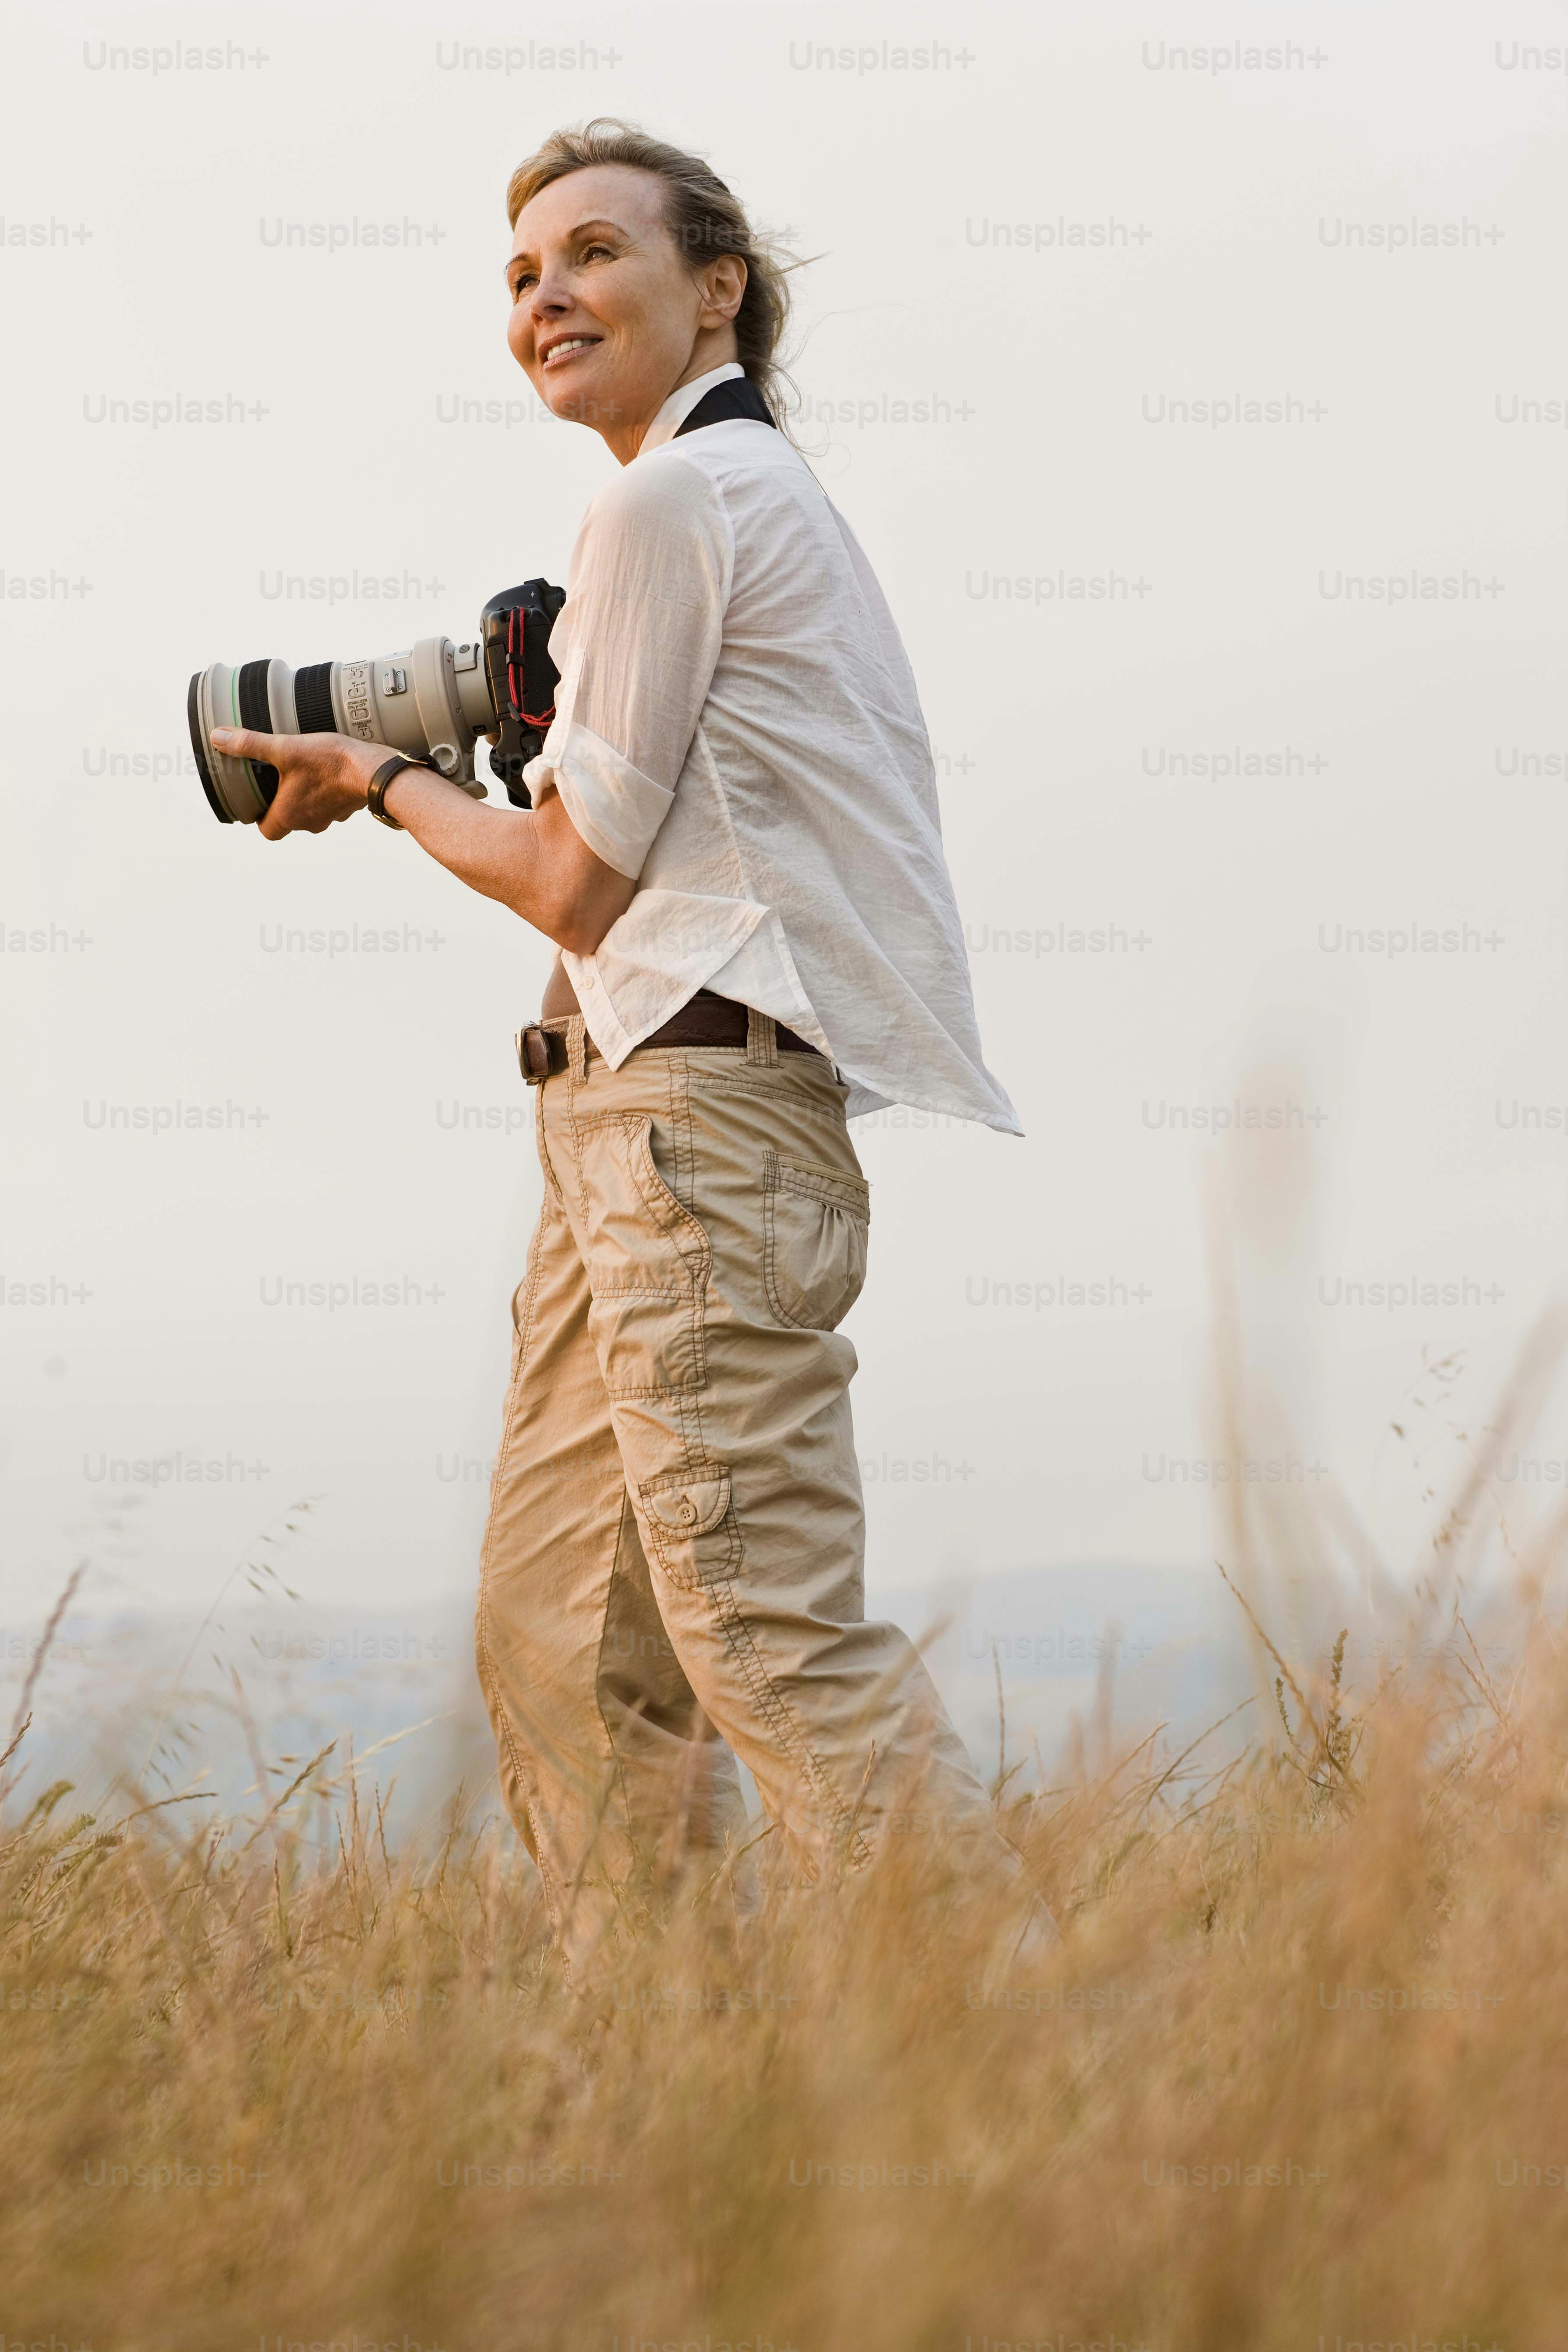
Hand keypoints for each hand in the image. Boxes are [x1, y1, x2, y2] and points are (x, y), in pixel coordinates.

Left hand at [208, 727, 392, 840]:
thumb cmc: (329, 762)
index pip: (267, 831)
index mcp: (289, 815)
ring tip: (305, 774)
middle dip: (283, 804)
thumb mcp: (284, 748)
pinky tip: (328, 773)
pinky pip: (332, 805)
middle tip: (279, 782)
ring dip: (306, 798)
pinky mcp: (348, 807)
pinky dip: (327, 793)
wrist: (374, 770)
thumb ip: (250, 744)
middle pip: (289, 821)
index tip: (258, 805)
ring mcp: (331, 817)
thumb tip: (217, 737)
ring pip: (312, 813)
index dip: (260, 820)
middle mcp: (309, 822)